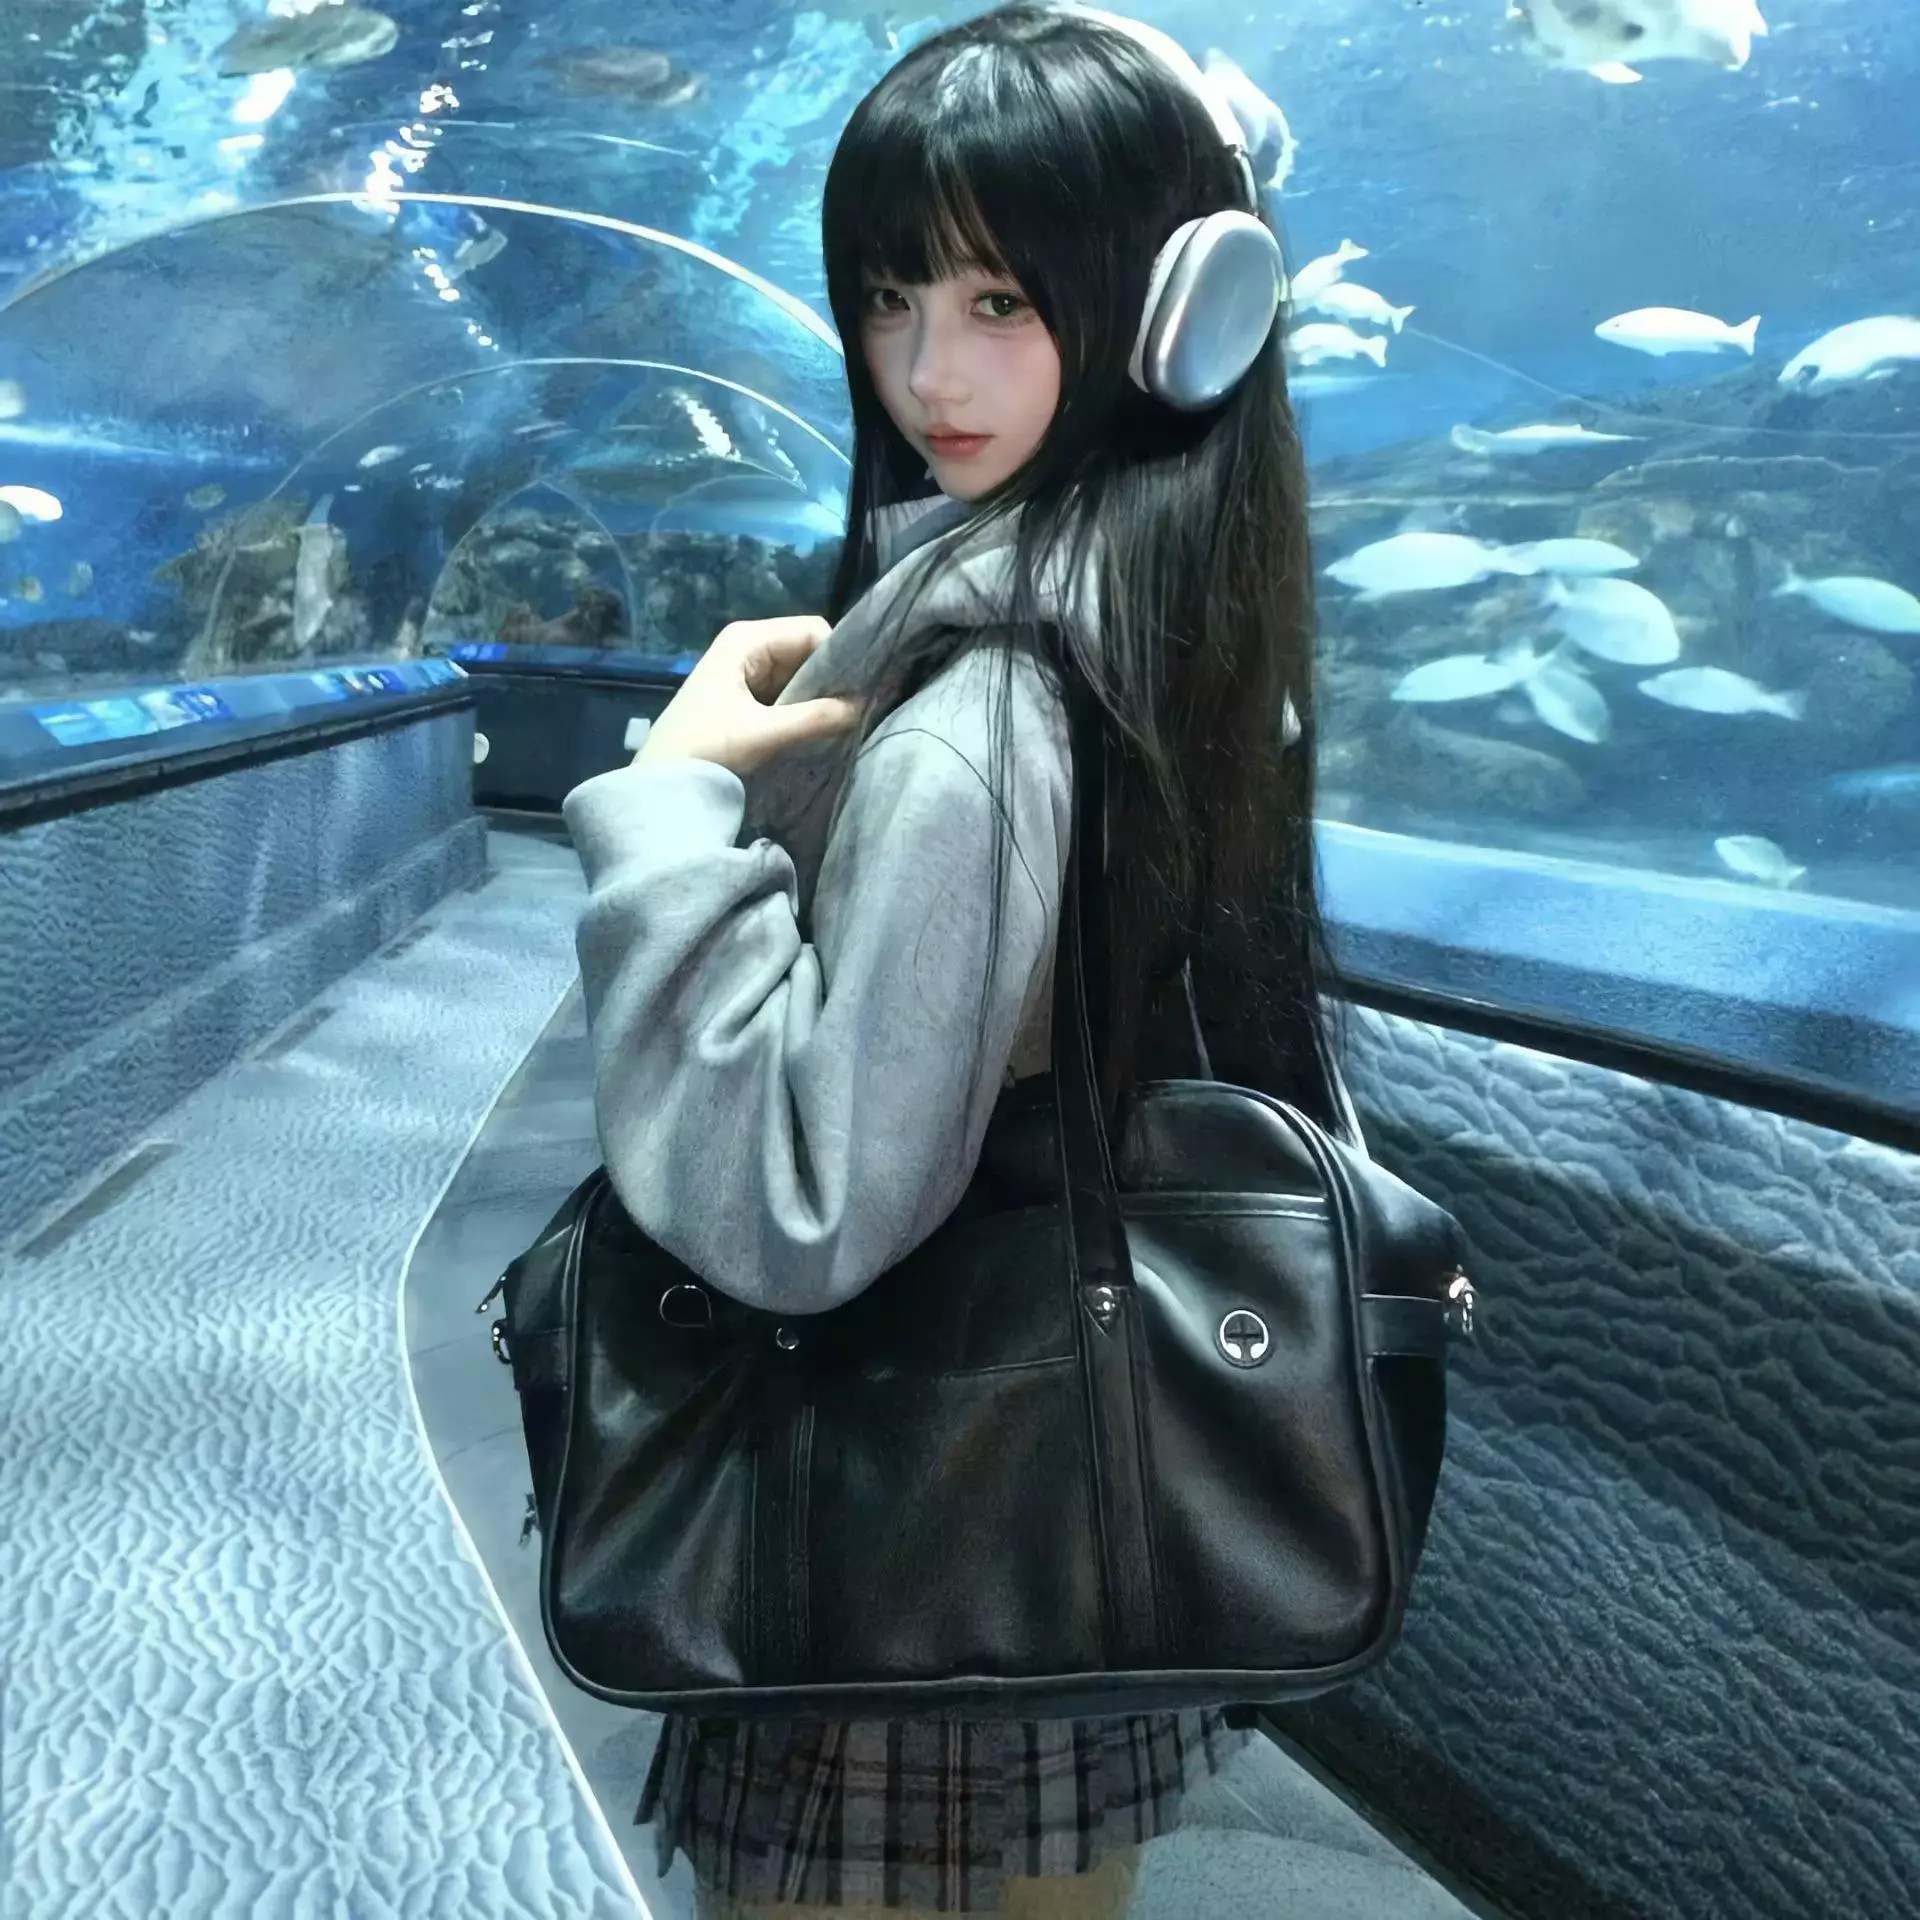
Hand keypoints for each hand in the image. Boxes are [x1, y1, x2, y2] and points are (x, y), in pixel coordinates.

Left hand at [634, 615, 865, 777]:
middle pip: (806, 649)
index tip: (856, 691)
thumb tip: (862, 707)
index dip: (837, 656)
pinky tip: (813, 728)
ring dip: (816, 696)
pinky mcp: (743, 694)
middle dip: (828, 678)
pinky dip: (800, 707)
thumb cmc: (707, 749)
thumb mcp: (765, 733)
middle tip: (851, 711)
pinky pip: (784, 691)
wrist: (661, 782)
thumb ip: (816, 718)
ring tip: (834, 723)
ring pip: (798, 673)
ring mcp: (744, 669)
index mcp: (747, 638)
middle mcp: (747, 644)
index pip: (812, 630)